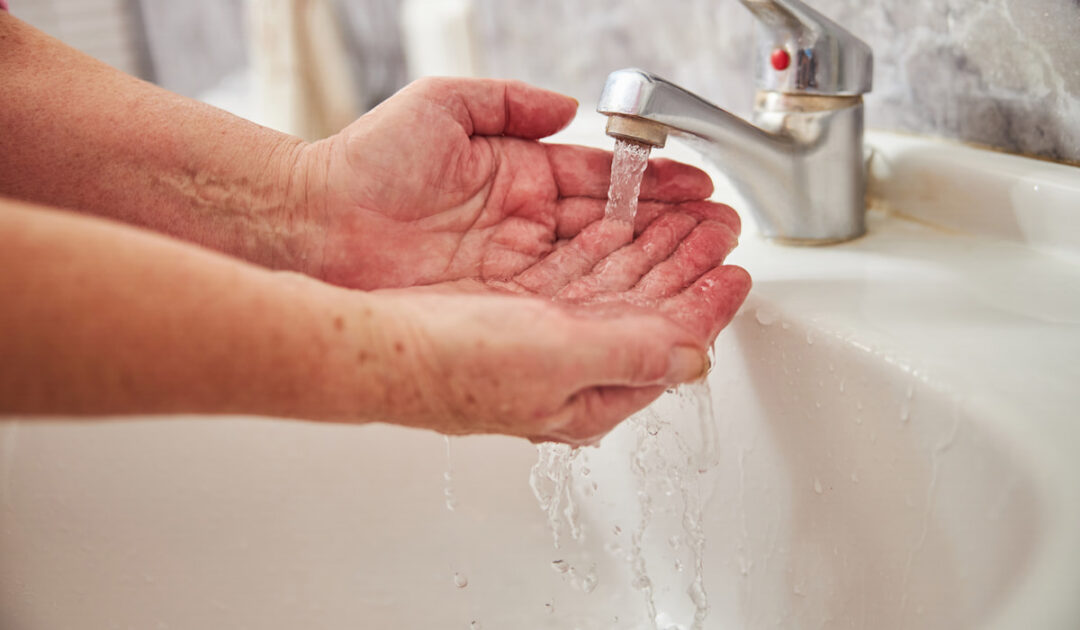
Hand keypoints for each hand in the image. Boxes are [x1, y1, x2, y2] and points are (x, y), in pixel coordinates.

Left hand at [295, 77, 729, 290]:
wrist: (313, 225)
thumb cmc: (366, 164)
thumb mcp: (444, 107)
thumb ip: (510, 104)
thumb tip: (568, 108)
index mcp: (521, 181)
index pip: (604, 186)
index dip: (654, 188)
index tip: (699, 188)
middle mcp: (527, 232)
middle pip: (616, 235)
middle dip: (674, 234)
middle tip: (724, 234)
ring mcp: (518, 274)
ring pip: (605, 274)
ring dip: (660, 272)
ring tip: (714, 268)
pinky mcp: (503, 311)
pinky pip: (573, 310)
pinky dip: (620, 308)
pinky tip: (662, 304)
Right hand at [370, 211, 748, 443]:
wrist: (376, 344)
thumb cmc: (453, 366)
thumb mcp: (558, 360)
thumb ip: (633, 355)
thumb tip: (694, 356)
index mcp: (590, 394)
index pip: (669, 348)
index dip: (707, 307)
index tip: (738, 272)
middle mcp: (572, 369)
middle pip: (649, 312)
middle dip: (687, 268)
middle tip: (720, 230)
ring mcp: (544, 337)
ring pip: (618, 287)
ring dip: (654, 251)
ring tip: (687, 219)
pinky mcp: (517, 308)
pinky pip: (580, 270)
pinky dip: (609, 244)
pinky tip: (625, 224)